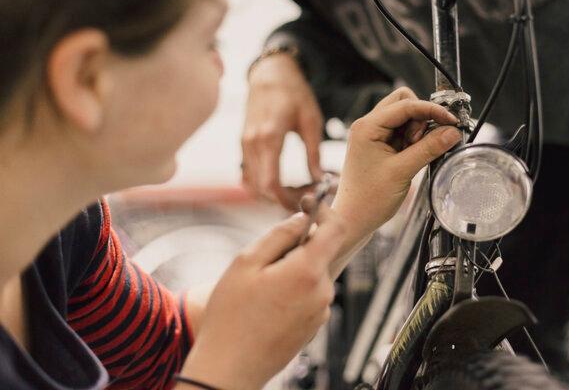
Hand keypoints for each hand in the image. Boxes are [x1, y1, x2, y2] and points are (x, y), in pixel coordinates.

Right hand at [180, 213, 344, 389]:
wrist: (229, 369)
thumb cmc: (231, 316)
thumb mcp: (246, 263)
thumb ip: (279, 234)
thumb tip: (303, 218)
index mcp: (308, 271)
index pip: (336, 228)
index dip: (324, 210)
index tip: (308, 203)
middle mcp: (323, 291)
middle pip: (320, 252)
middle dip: (297, 247)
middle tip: (263, 260)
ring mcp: (321, 311)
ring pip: (313, 274)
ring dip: (292, 271)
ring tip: (260, 289)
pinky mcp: (314, 327)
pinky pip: (309, 295)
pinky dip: (292, 291)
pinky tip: (266, 306)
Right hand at [241, 53, 323, 209]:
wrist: (270, 74)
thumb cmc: (294, 93)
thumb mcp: (311, 121)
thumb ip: (314, 154)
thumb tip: (321, 181)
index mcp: (269, 137)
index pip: (270, 182)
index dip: (285, 200)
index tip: (304, 204)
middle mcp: (252, 144)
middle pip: (260, 189)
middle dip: (282, 200)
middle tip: (306, 198)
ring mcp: (244, 145)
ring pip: (251, 184)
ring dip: (271, 194)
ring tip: (297, 190)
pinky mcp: (243, 145)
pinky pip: (248, 174)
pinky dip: (262, 185)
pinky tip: (283, 182)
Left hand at [332, 87, 461, 237]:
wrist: (353, 220)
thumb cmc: (368, 199)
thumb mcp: (403, 172)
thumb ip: (429, 149)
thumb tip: (452, 132)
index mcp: (367, 127)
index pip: (405, 105)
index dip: (431, 110)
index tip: (451, 120)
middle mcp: (368, 126)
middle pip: (403, 103)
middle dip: (421, 117)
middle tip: (425, 141)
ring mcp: (374, 135)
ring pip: (405, 117)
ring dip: (418, 130)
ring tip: (415, 153)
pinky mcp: (380, 145)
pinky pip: (403, 131)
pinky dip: (414, 139)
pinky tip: (414, 155)